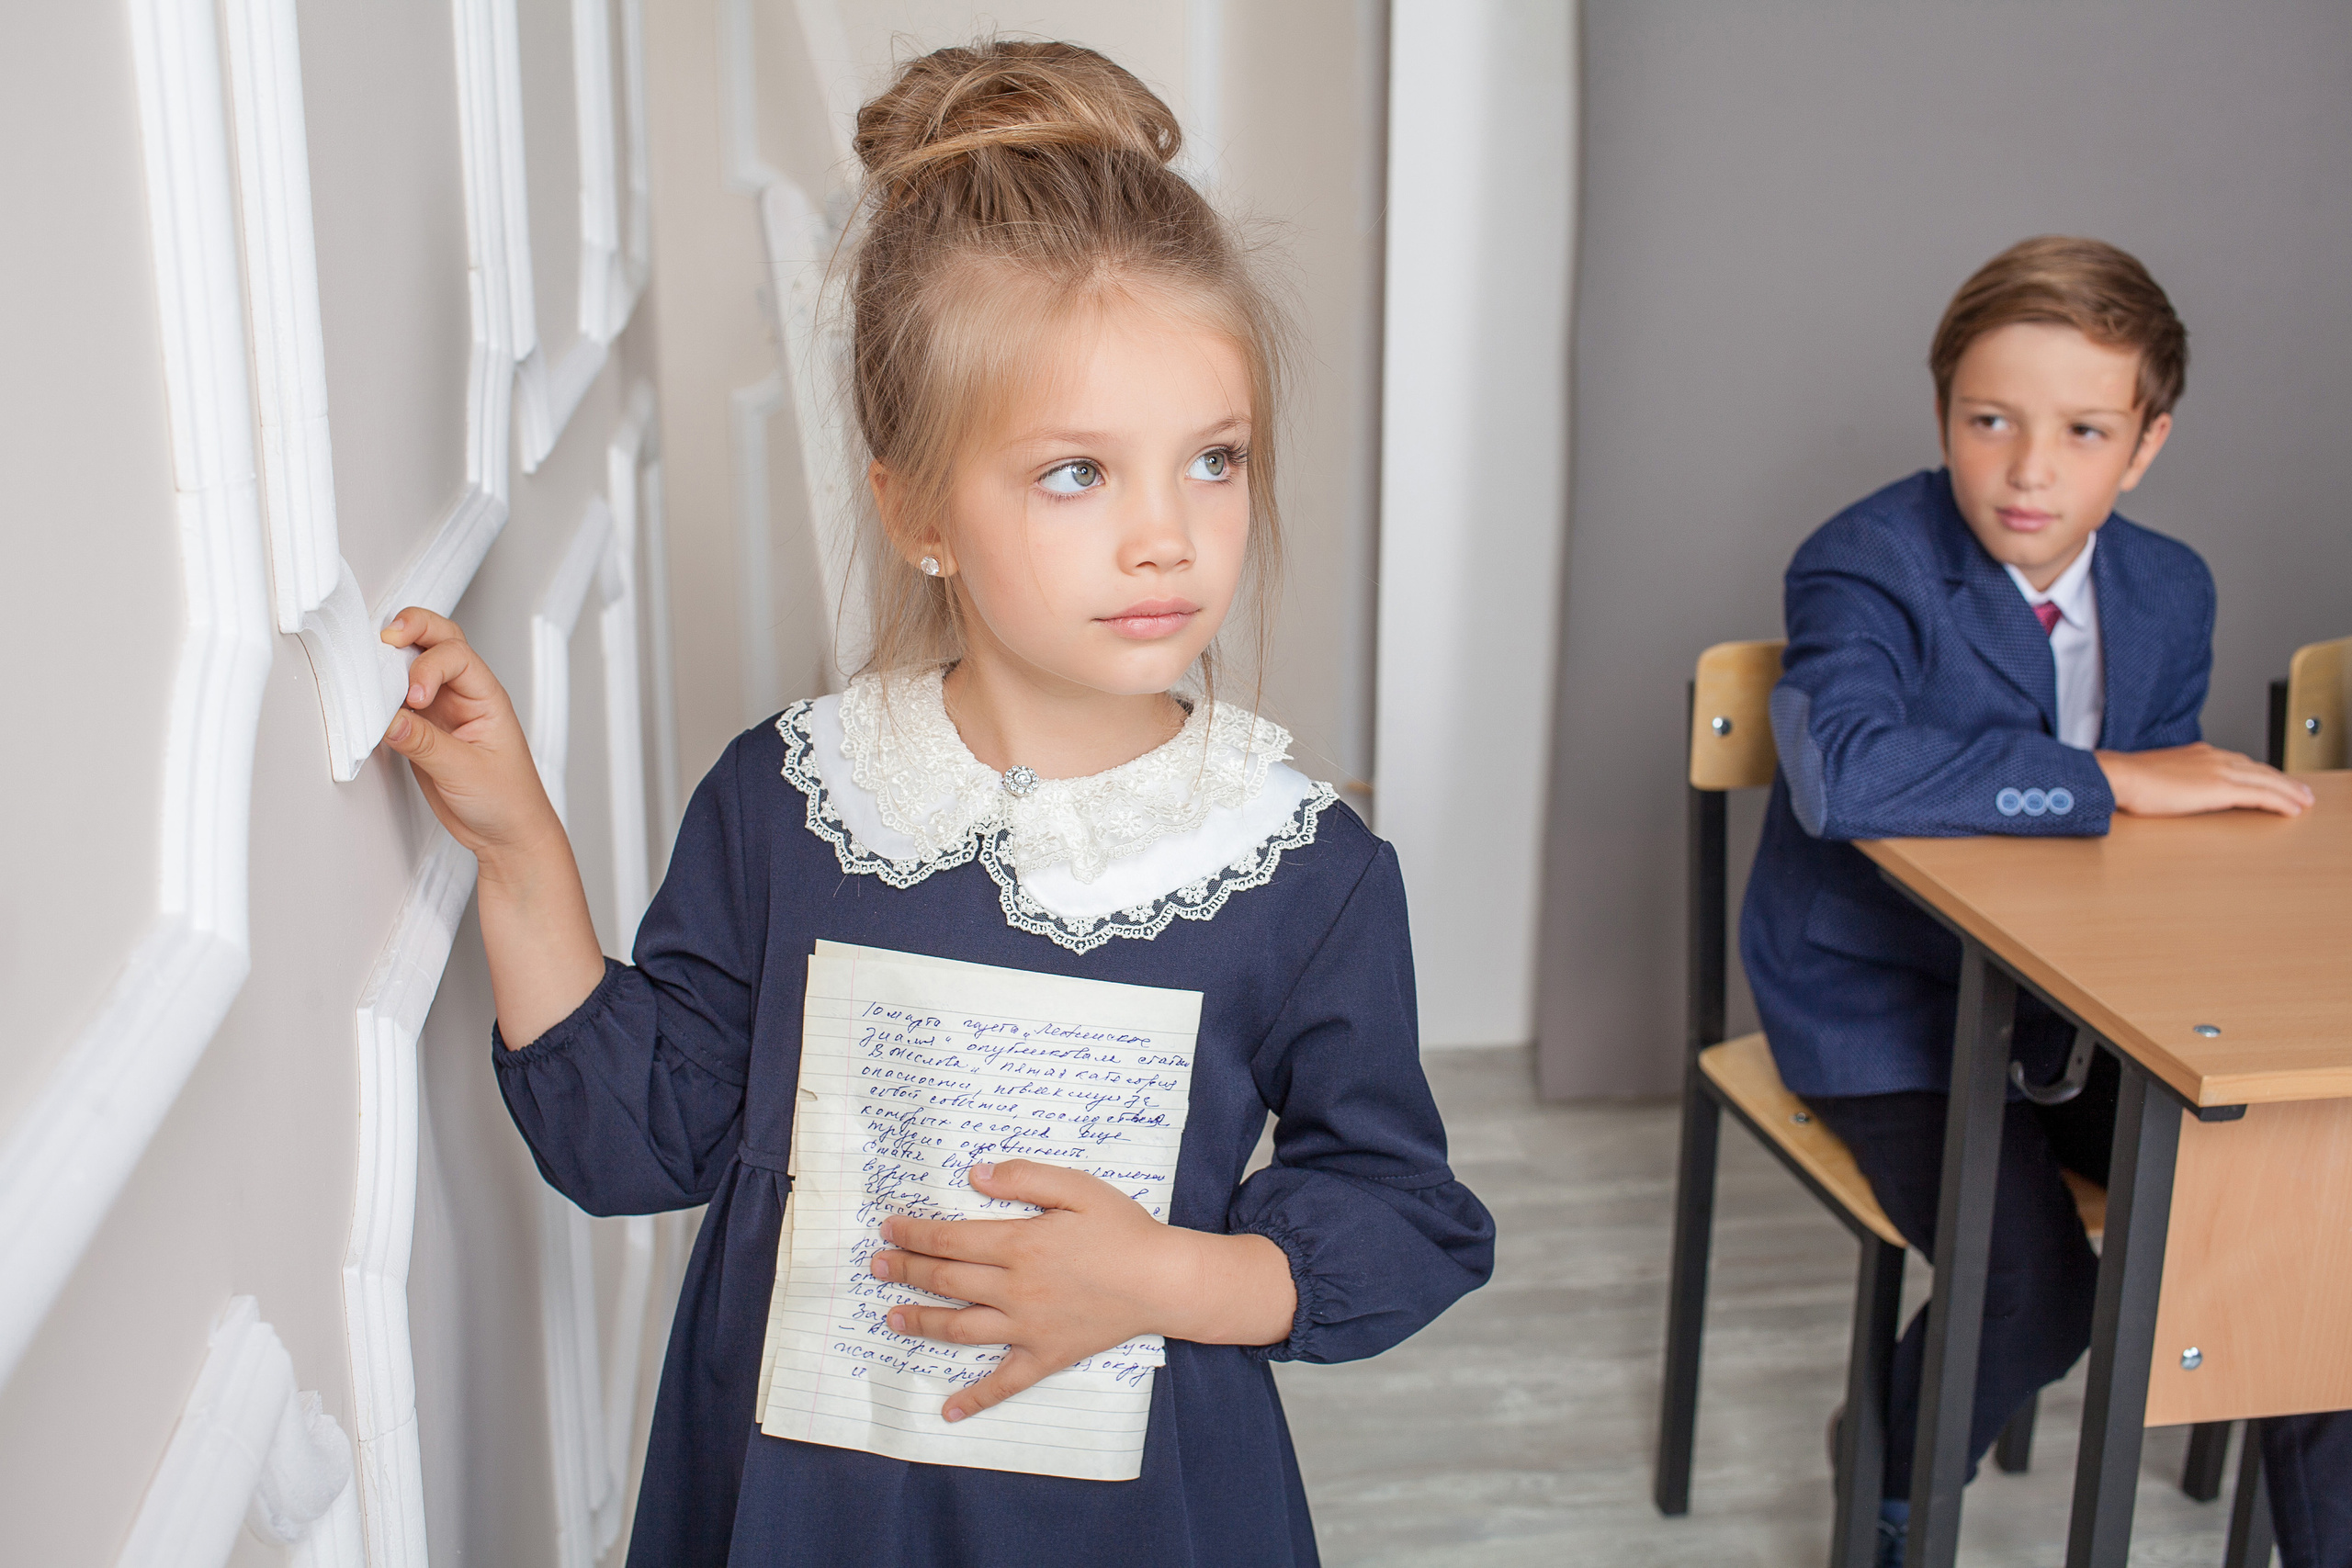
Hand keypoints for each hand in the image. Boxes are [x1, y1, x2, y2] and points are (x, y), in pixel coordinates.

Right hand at [379, 608, 562, 866]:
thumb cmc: (507, 801)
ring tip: (369, 666)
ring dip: (392, 660)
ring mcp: (441, 711)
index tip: (413, 697)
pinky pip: (395, 702)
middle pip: (439, 641)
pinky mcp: (421, 730)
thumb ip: (425, 744)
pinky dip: (379, 696)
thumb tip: (389, 719)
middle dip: (413, 628)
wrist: (507, 834)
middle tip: (385, 638)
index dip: (429, 667)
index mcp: (487, 697)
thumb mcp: (466, 772)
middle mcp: (464, 696)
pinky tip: (368, 703)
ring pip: (413, 666)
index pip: (457, 656)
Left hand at [871, 1160, 1295, 1422]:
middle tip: (877, 1267)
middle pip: (945, 1281)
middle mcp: (1014, 1289)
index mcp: (1019, 1244)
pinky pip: (1004, 1382)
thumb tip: (975, 1174)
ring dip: (920, 1323)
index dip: (913, 1233)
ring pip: (959, 1329)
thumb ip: (1025, 1177)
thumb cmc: (1123, 1229)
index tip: (888, 1229)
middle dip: (905, 1272)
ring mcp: (1027, 1328)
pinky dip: (975, 1399)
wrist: (1163, 1281)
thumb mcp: (1077, 1187)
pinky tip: (948, 1410)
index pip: (950, 1239)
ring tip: (891, 1318)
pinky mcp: (1046, 1356)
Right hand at [2096, 743, 2314, 818]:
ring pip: (2267, 780)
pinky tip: (2292, 808)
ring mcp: (2219, 770)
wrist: (2121, 776)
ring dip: (2289, 790)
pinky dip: (2281, 800)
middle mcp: (2213, 757)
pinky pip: (2261, 794)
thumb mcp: (2157, 775)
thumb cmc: (2129, 780)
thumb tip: (2175, 790)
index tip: (2273, 781)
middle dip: (2284, 780)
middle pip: (2259, 769)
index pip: (2240, 762)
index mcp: (2198, 754)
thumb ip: (2174, 779)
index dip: (2261, 773)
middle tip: (2301, 792)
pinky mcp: (2220, 787)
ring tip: (2304, 800)